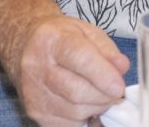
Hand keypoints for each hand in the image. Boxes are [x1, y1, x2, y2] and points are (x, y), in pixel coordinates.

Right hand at [10, 15, 128, 126]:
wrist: (26, 46)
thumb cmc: (61, 37)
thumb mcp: (86, 31)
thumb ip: (107, 49)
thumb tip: (122, 68)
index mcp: (52, 40)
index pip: (80, 60)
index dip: (103, 76)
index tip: (120, 86)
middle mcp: (37, 67)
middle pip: (77, 91)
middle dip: (104, 95)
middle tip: (116, 90)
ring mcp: (33, 93)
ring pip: (74, 111)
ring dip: (97, 106)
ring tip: (102, 94)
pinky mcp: (34, 112)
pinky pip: (67, 124)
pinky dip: (83, 117)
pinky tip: (86, 102)